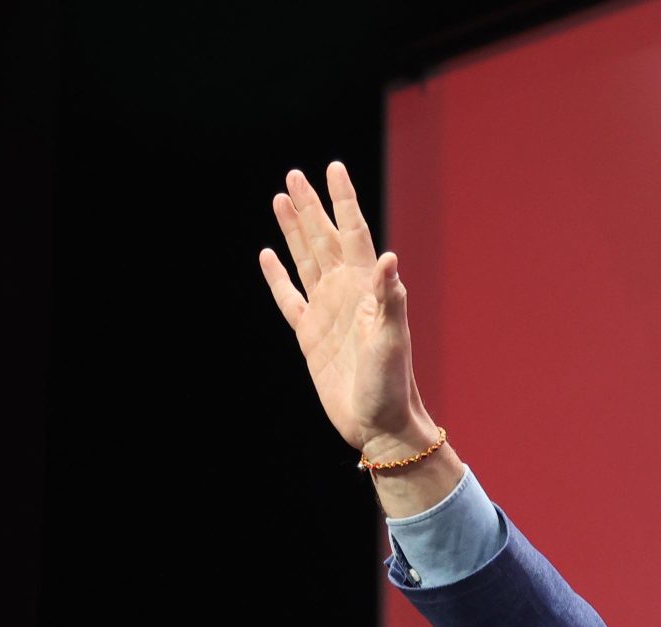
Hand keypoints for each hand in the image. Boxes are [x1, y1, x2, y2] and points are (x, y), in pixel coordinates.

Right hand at [260, 162, 436, 463]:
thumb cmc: (392, 384)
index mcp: (367, 289)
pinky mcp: (309, 336)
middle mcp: (346, 294)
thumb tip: (388, 258)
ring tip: (281, 199)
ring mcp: (326, 313)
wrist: (380, 425)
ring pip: (305, 259)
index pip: (353, 233)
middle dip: (311, 206)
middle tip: (295, 175)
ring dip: (294, 230)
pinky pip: (288, 297)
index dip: (342, 200)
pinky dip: (277, 276)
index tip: (333, 168)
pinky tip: (267, 254)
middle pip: (324, 239)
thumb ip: (388, 299)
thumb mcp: (391, 340)